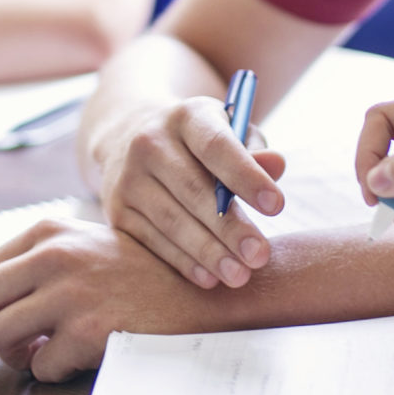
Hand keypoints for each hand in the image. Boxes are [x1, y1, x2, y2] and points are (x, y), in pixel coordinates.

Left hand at [0, 217, 218, 380]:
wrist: (205, 291)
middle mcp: (54, 256)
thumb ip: (45, 259)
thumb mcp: (91, 245)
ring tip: (44, 354)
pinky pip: (40, 366)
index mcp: (49, 231)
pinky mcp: (87, 332)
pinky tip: (82, 357)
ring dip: (17, 356)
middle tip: (18, 345)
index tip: (11, 318)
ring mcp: (70, 293)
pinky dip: (55, 371)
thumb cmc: (146, 274)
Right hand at [93, 96, 287, 290]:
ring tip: (239, 275)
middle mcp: (150, 142)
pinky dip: (182, 262)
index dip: (247, 176)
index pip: (216, 145)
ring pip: (171, 221)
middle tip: (260, 256)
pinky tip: (209, 278)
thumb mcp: (228, 132)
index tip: (277, 206)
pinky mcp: (116, 210)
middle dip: (229, 227)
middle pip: (193, 189)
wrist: (130, 138)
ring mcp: (128, 177)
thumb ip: (255, 150)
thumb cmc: (199, 143)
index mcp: (186, 116)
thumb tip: (276, 166)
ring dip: (207, 252)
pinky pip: (153, 241)